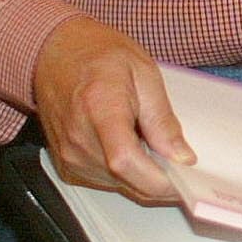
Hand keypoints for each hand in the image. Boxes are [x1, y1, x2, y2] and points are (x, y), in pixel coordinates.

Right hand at [32, 15, 193, 203]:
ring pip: (119, 186)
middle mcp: (78, 139)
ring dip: (143, 177)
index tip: (184, 180)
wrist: (57, 55)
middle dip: (160, 181)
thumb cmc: (100, 56)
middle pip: (126, 180)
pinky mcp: (66, 165)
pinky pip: (105, 182)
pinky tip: (133, 149)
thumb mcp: (145, 74)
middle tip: (182, 163)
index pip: (126, 161)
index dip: (158, 180)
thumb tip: (181, 156)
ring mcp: (68, 155)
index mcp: (100, 109)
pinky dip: (126, 174)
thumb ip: (162, 119)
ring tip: (152, 145)